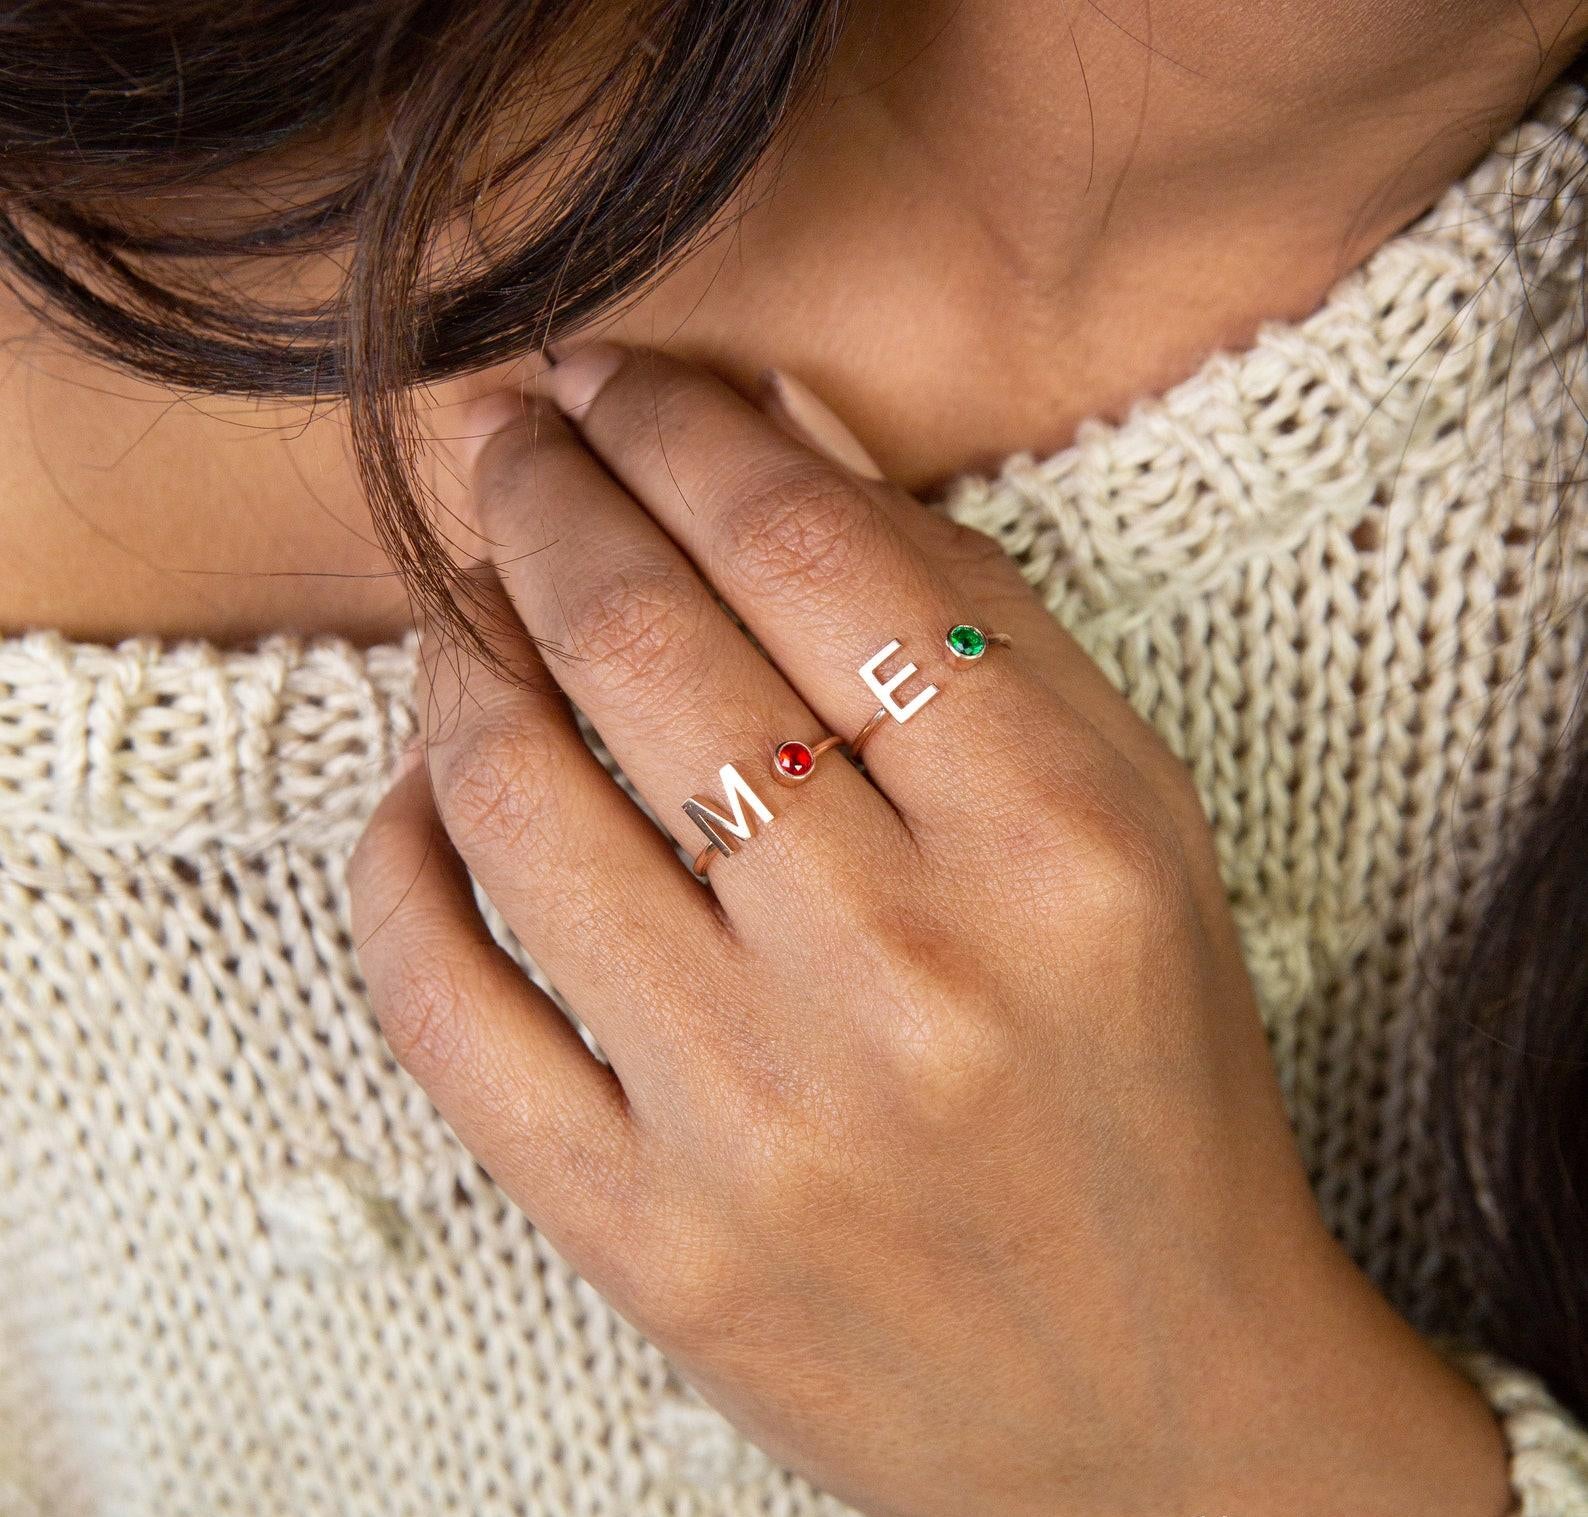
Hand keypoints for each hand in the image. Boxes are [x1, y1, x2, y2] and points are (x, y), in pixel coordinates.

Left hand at [348, 346, 1509, 1516]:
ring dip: (459, 652)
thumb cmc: (1150, 1084)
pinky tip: (423, 794)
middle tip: (510, 443)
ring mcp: (759, 1116)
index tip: (618, 382)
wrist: (1150, 1394)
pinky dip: (397, 862)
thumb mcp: (1132, 825)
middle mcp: (907, 968)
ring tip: (466, 598)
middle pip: (651, 645)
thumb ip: (972, 615)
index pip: (816, 551)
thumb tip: (774, 426)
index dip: (684, 429)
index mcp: (1062, 842)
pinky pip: (443, 1003)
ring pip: (517, 798)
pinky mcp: (646, 1237)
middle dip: (547, 498)